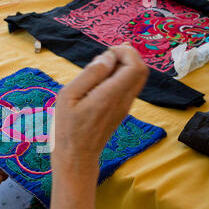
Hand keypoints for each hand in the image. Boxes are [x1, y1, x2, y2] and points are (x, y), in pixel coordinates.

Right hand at [52, 44, 148, 173]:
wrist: (76, 156)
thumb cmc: (67, 127)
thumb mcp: (69, 96)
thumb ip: (90, 74)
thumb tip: (108, 57)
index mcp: (111, 95)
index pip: (135, 65)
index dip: (125, 52)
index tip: (105, 53)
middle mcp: (123, 100)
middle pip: (141, 70)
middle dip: (127, 56)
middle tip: (105, 57)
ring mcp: (124, 107)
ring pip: (136, 79)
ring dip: (123, 67)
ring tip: (101, 69)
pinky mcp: (121, 111)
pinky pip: (128, 88)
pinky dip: (120, 78)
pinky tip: (100, 82)